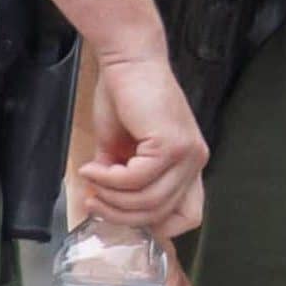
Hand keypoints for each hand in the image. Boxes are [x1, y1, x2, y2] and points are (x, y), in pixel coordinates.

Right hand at [76, 49, 207, 235]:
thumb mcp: (120, 148)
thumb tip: (102, 208)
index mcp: (188, 164)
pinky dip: (110, 180)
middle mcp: (195, 161)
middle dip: (121, 215)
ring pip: (149, 202)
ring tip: (90, 181)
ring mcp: (187, 154)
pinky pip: (137, 180)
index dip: (156, 226)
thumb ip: (120, 179)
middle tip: (92, 201)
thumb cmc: (124, 96)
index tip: (122, 216)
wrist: (128, 59)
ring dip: (112, 197)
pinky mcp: (172, 144)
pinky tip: (93, 168)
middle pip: (161, 214)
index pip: (189, 216)